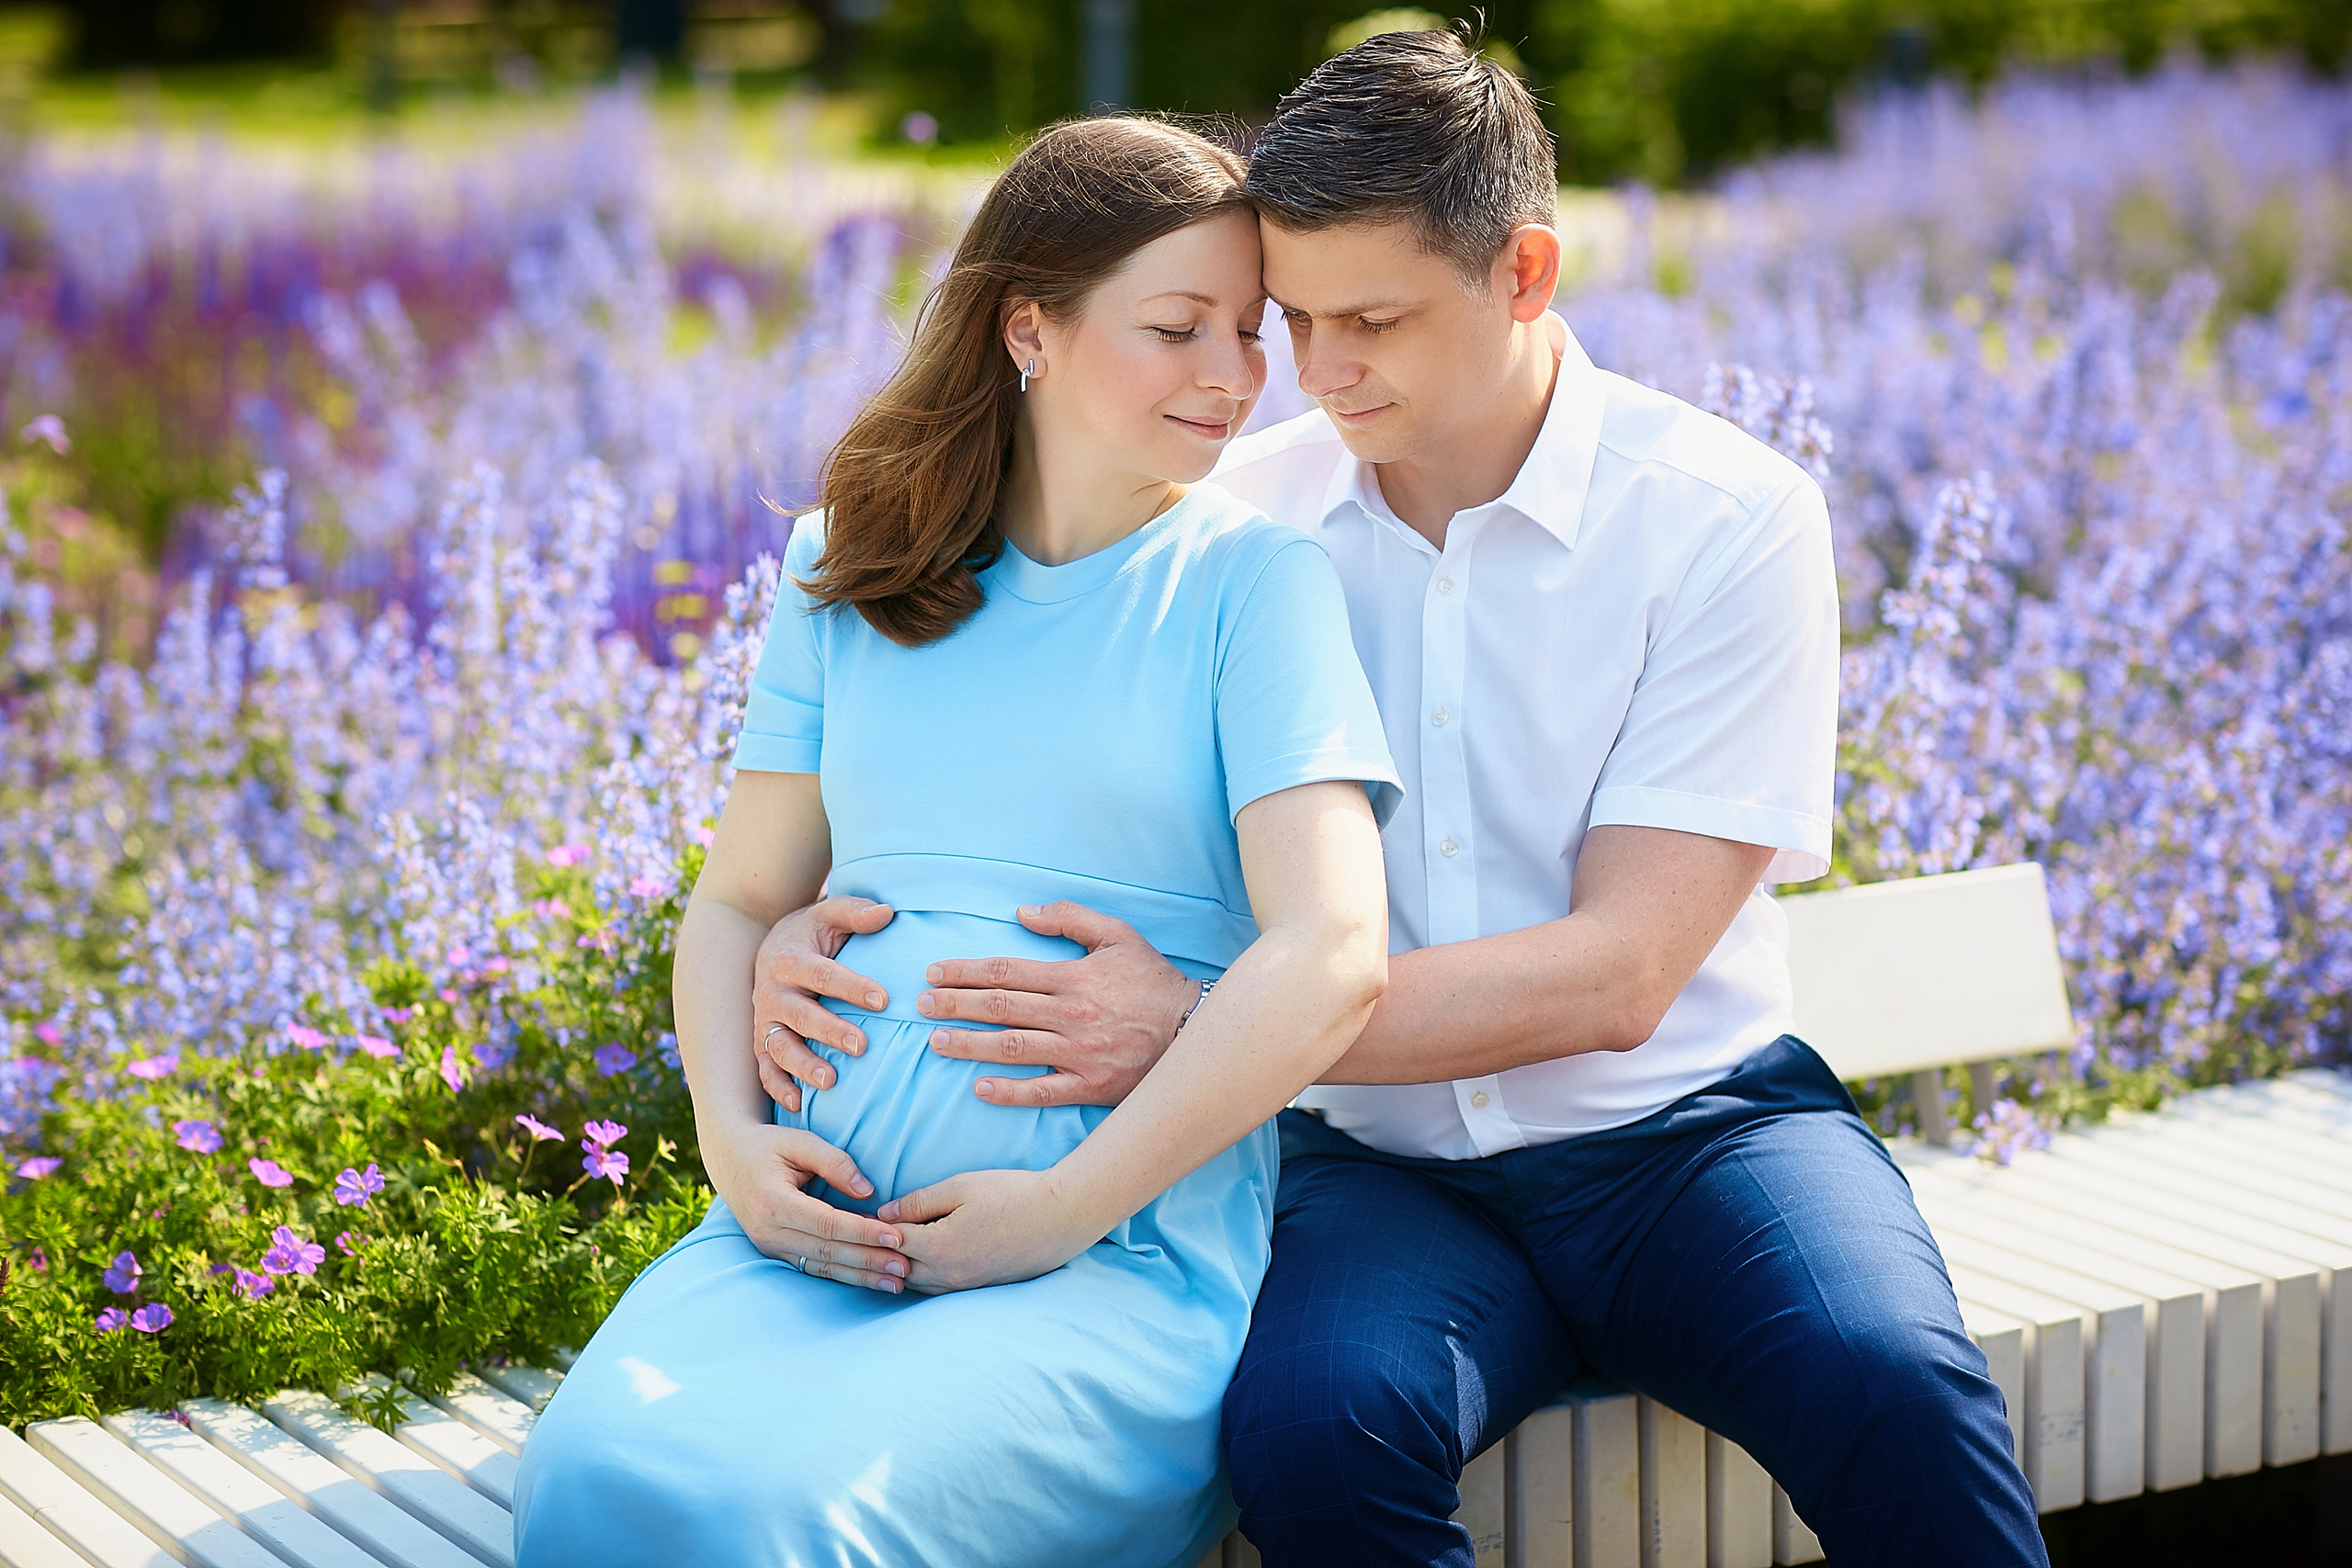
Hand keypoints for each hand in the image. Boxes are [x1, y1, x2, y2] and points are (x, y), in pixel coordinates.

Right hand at [701, 1122, 908, 1293]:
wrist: (727, 1158)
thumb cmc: (768, 1145)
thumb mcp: (800, 1142)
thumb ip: (835, 1163)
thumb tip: (868, 1192)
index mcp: (773, 1201)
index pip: (827, 1223)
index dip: (864, 1232)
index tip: (896, 1237)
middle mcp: (768, 1230)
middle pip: (827, 1251)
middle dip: (869, 1261)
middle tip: (905, 1267)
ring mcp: (769, 1245)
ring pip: (821, 1266)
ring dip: (860, 1276)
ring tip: (895, 1283)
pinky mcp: (774, 1252)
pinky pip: (812, 1268)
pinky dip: (843, 1275)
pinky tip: (869, 1279)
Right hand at [751, 895, 896, 1112]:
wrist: (772, 945)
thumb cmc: (812, 932)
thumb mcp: (829, 913)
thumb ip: (856, 911)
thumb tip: (886, 913)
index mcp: (788, 959)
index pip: (822, 975)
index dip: (852, 987)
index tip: (884, 1000)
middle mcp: (771, 992)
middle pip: (801, 1015)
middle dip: (830, 1031)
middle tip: (862, 1045)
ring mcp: (764, 1020)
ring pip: (779, 1046)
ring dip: (803, 1065)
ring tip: (830, 1079)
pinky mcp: (761, 1040)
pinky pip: (765, 1068)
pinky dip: (777, 1087)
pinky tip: (798, 1103)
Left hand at [879, 1168, 1095, 1294]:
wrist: (1063, 1216)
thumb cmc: (1013, 1194)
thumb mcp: (961, 1186)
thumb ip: (919, 1201)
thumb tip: (885, 1213)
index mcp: (939, 1247)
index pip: (890, 1241)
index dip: (871, 1228)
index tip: (855, 1220)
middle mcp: (949, 1275)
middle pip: (898, 1269)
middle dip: (880, 1253)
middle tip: (863, 1238)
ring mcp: (966, 1286)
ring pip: (917, 1284)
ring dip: (900, 1268)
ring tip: (887, 1251)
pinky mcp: (981, 1288)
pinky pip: (939, 1289)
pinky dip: (923, 1277)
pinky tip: (921, 1262)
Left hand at [917, 902, 1198, 1107]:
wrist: (1195, 1030)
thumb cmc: (1153, 981)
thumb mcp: (1119, 935)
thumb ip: (1071, 920)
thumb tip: (1024, 913)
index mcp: (1074, 977)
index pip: (1007, 971)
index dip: (965, 972)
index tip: (933, 973)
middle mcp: (1072, 1015)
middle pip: (1000, 1007)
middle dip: (955, 1005)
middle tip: (920, 1005)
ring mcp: (1080, 1053)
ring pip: (1013, 1047)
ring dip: (970, 1044)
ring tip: (936, 1041)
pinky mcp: (1091, 1085)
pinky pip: (1043, 1090)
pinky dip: (1010, 1090)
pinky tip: (980, 1086)